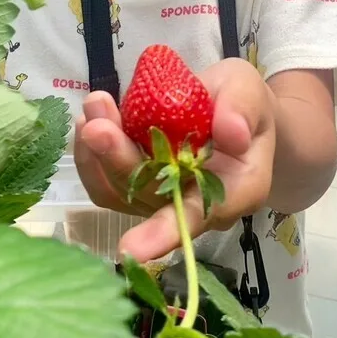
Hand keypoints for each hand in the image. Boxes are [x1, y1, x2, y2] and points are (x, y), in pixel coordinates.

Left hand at [73, 58, 275, 261]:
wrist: (230, 109)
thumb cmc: (242, 101)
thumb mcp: (248, 89)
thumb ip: (243, 109)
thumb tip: (232, 133)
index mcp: (238, 188)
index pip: (201, 215)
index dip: (164, 233)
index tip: (128, 248)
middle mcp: (199, 207)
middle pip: (151, 198)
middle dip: (119, 161)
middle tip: (97, 124)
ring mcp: (165, 201)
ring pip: (123, 193)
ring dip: (99, 156)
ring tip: (92, 109)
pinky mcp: (140, 189)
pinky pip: (108, 184)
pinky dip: (93, 156)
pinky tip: (88, 119)